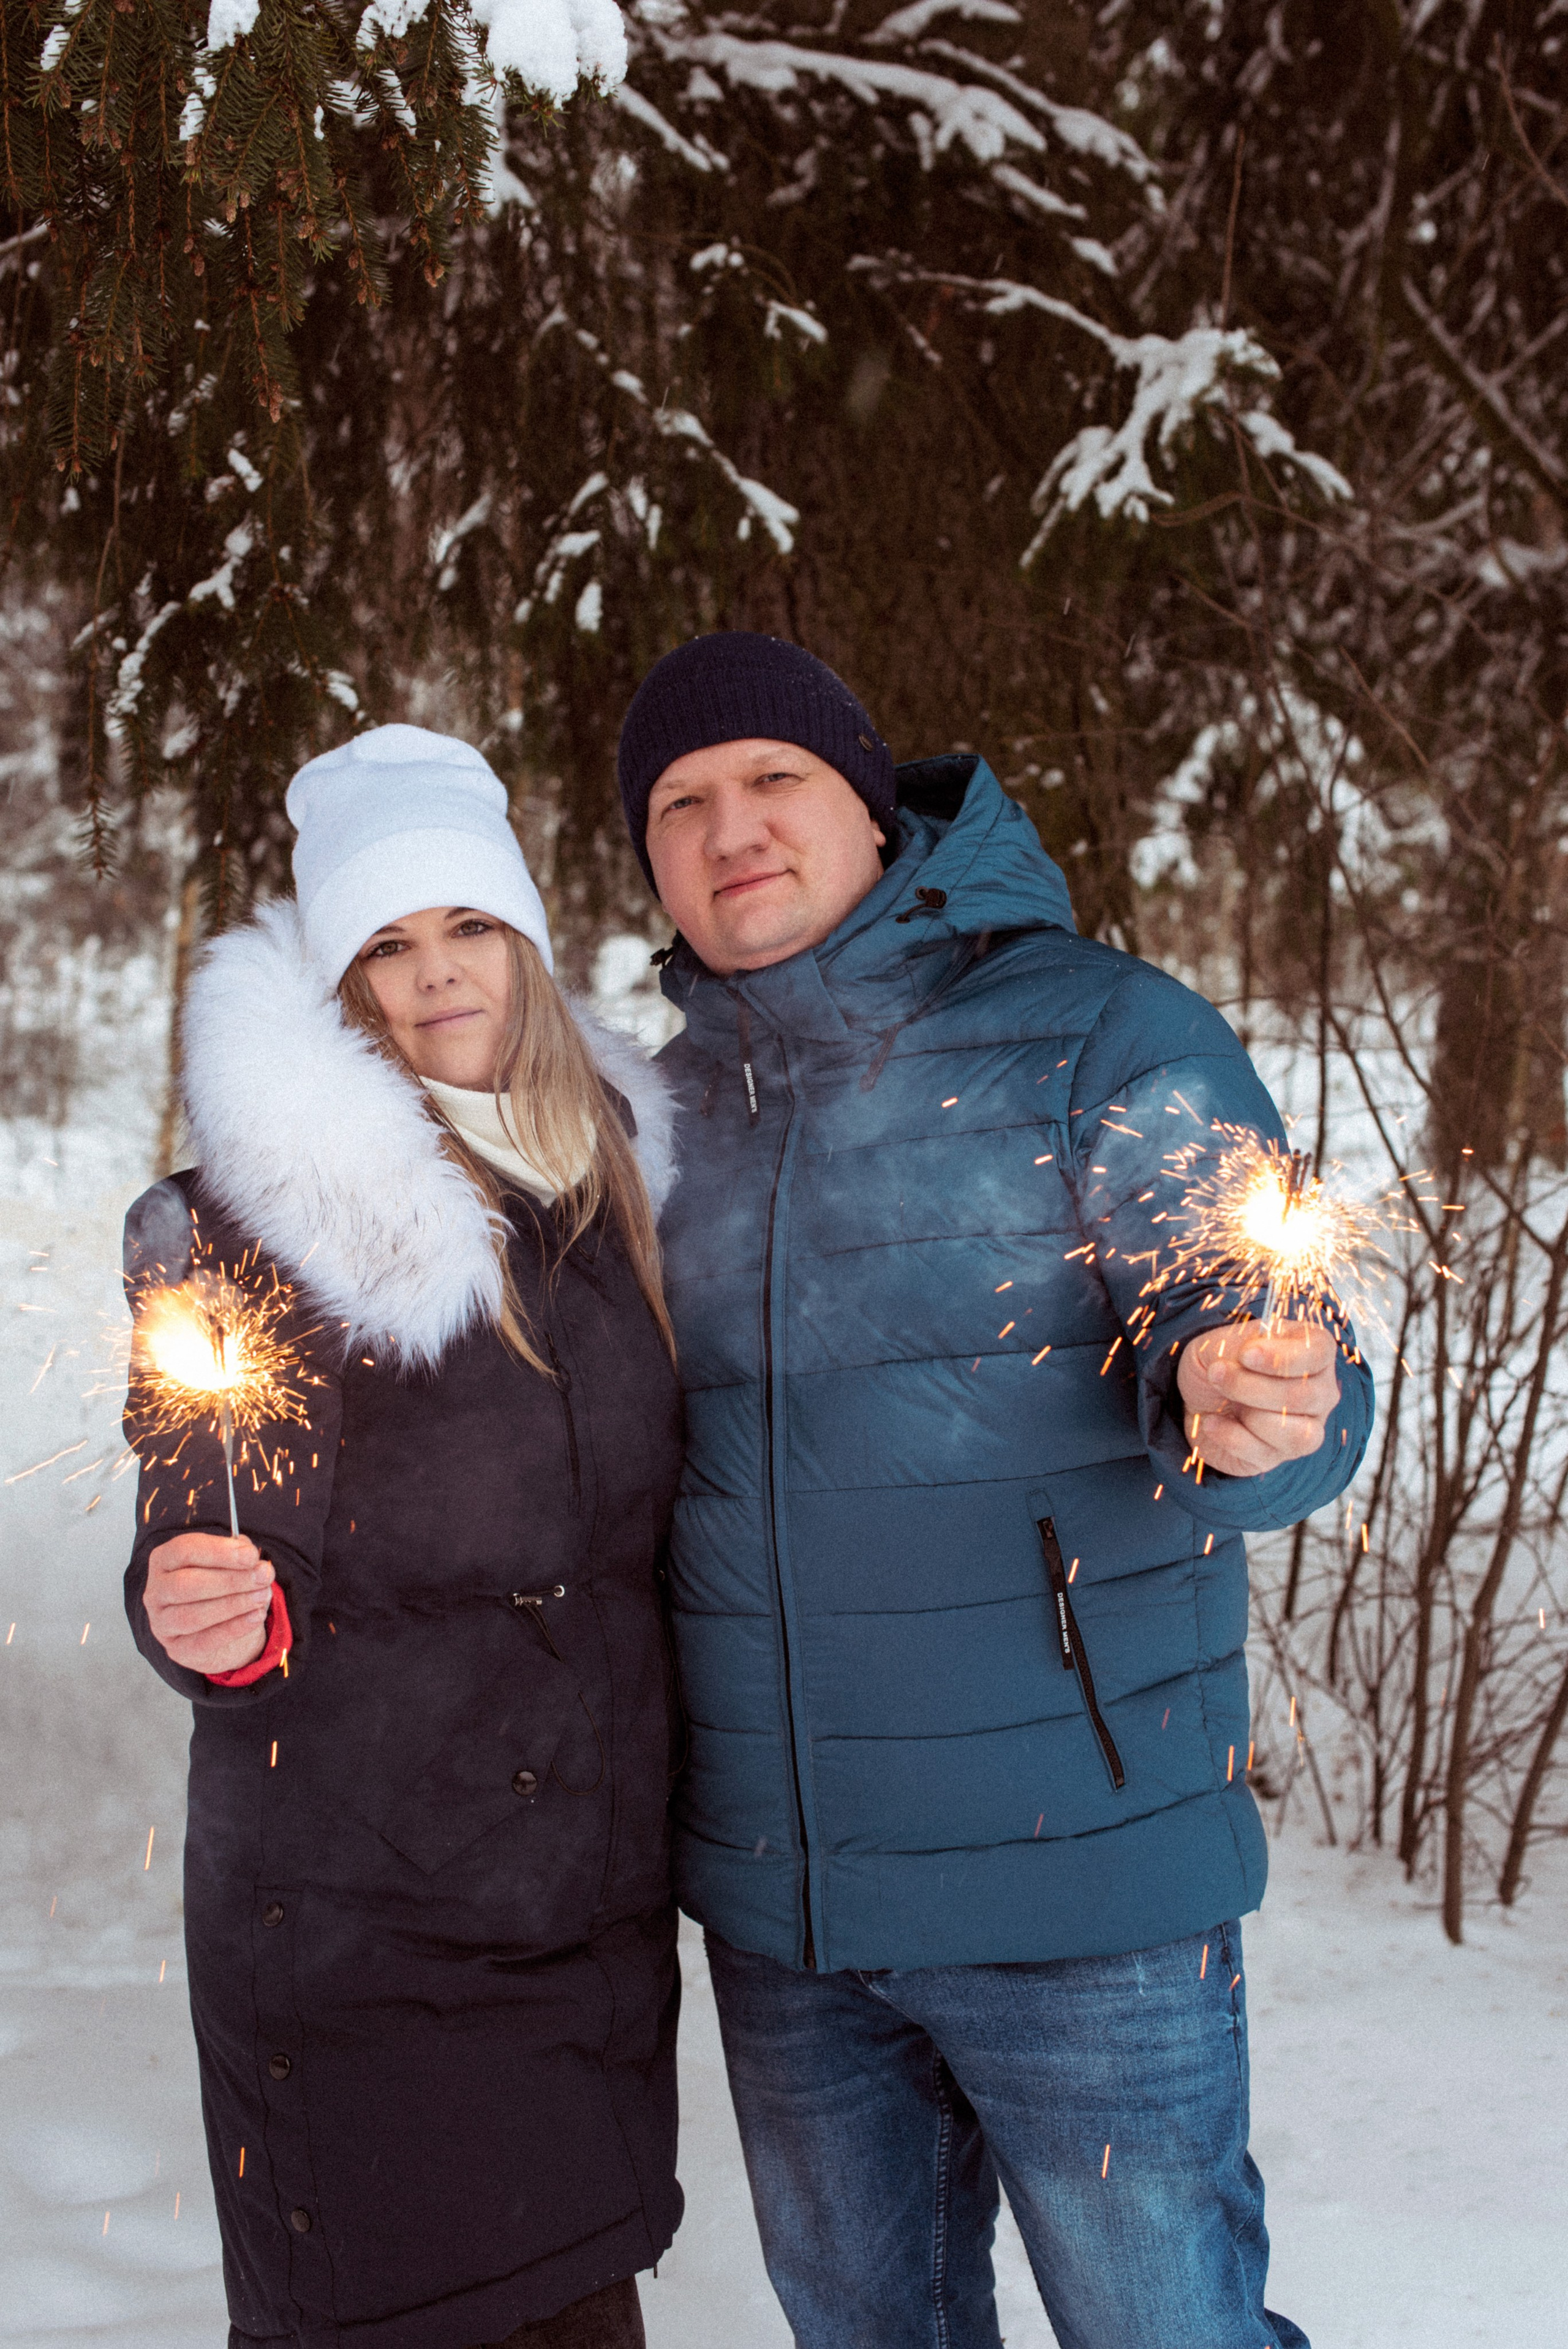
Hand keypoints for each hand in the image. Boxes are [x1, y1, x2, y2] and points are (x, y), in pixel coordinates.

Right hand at [143, 1532, 273, 1675]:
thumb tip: (259, 1565)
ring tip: (261, 1596)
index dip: (219, 1551)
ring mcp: (162, 1623)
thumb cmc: (221, 1587)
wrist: (222, 1631)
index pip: (183, 1550)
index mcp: (164, 1560)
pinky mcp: (177, 1649)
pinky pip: (203, 1641)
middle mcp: (156, 1591)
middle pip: (185, 1584)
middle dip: (229, 1580)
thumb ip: (241, 1559)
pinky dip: (233, 1628)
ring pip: (192, 1615)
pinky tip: (255, 1616)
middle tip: (262, 1577)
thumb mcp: (230, 1565)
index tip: (251, 1555)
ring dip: (233, 1604)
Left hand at [1176, 1319, 1340, 1478]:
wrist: (1197, 1396)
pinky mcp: (1278, 1455)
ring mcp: (1305, 1428)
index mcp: (1313, 1352)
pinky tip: (1210, 1421)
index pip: (1318, 1353)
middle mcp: (1320, 1392)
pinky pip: (1265, 1453)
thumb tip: (1248, 1358)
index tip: (1245, 1354)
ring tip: (1219, 1399)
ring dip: (1250, 1416)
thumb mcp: (1222, 1341)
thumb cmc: (1220, 1361)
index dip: (1283, 1357)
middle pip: (1305, 1396)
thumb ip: (1240, 1344)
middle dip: (1253, 1387)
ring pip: (1298, 1434)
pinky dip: (1230, 1436)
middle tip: (1216, 1373)